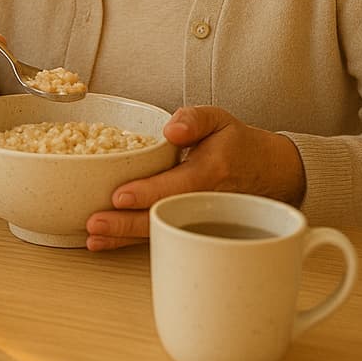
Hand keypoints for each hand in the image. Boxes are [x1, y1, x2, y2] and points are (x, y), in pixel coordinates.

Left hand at [85, 105, 306, 250]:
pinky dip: (131, 241)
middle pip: (161, 216)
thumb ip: (194, 118)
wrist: (268, 174)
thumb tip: (172, 128)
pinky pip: (159, 235)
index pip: (174, 186)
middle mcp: (202, 201)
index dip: (146, 193)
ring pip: (158, 232)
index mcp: (209, 172)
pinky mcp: (188, 224)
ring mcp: (196, 219)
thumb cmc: (237, 144)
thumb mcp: (219, 119)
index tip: (119, 196)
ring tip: (93, 237)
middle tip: (94, 223)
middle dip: (126, 224)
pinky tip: (106, 242)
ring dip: (124, 237)